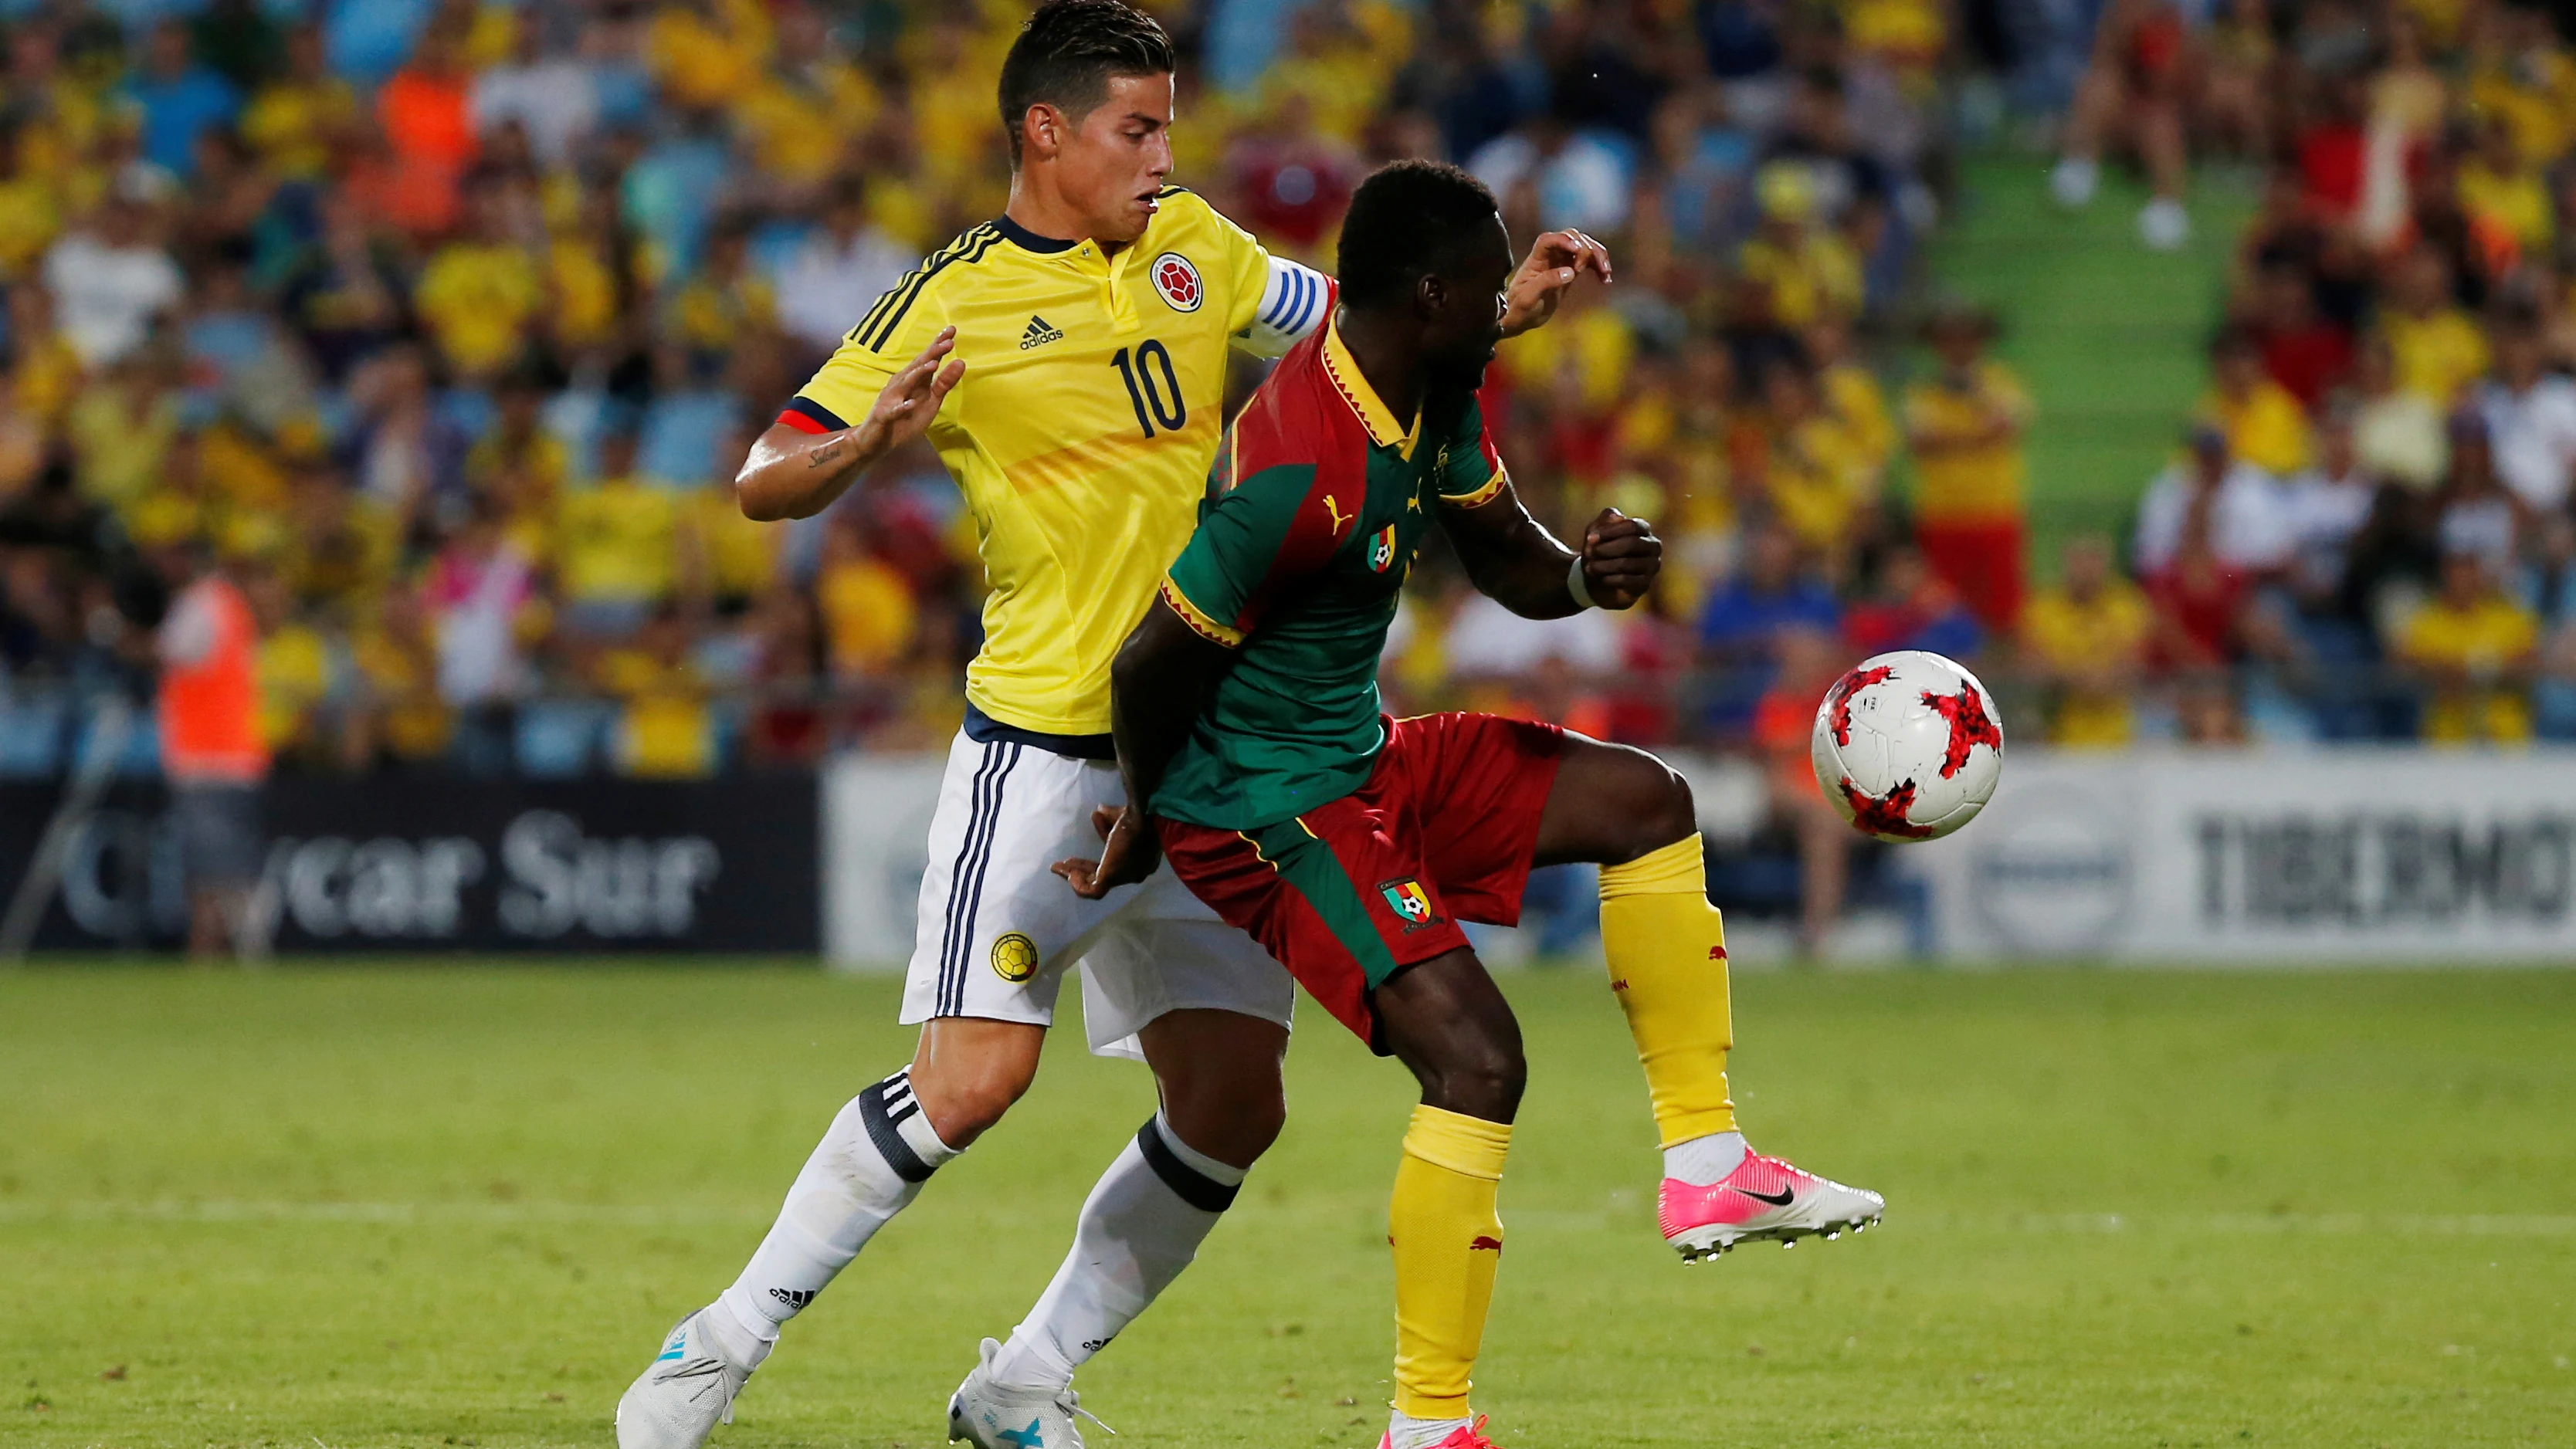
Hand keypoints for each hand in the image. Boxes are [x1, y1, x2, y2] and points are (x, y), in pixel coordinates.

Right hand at [859, 327, 964, 452]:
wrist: (876, 441)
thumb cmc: (905, 417)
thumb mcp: (930, 400)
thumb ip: (944, 383)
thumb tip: (961, 362)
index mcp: (914, 379)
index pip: (927, 359)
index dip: (939, 345)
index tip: (952, 329)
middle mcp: (901, 383)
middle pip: (918, 366)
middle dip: (932, 353)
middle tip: (948, 341)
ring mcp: (891, 399)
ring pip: (905, 383)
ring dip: (918, 373)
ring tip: (934, 364)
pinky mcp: (884, 416)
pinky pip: (893, 411)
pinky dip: (901, 407)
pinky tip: (910, 404)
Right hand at [1052, 804, 1160, 900]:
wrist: (1143, 821)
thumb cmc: (1136, 816)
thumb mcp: (1124, 815)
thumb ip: (1112, 816)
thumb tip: (1100, 810)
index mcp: (1143, 855)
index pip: (1118, 853)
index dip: (1102, 838)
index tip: (1088, 830)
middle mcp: (1135, 870)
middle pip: (1104, 871)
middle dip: (1083, 866)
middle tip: (1065, 861)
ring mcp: (1123, 877)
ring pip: (1095, 881)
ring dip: (1076, 873)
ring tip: (1058, 866)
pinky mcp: (1110, 879)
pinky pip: (1092, 890)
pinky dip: (1078, 885)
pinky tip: (1067, 873)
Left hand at [1498, 229, 1612, 338]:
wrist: (1521, 317)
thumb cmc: (1519, 308)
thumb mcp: (1529, 297)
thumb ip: (1547, 282)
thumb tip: (1570, 272)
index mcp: (1536, 259)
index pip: (1549, 240)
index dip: (1564, 239)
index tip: (1577, 249)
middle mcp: (1550, 255)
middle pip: (1572, 237)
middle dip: (1584, 249)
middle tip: (1582, 270)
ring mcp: (1562, 261)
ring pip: (1584, 246)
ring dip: (1598, 255)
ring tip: (1606, 273)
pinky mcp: (1571, 270)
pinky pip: (1589, 261)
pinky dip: (1599, 267)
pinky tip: (1605, 279)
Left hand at [1578, 507, 1659, 608]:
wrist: (1599, 579)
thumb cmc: (1600, 549)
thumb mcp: (1597, 530)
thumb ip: (1606, 519)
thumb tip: (1617, 517)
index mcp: (1643, 528)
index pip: (1632, 526)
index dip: (1609, 531)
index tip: (1589, 538)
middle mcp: (1653, 546)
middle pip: (1632, 543)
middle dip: (1606, 549)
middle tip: (1589, 553)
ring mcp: (1652, 565)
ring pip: (1627, 563)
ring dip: (1604, 565)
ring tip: (1590, 567)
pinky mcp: (1645, 583)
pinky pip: (1626, 580)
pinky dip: (1609, 579)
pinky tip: (1602, 578)